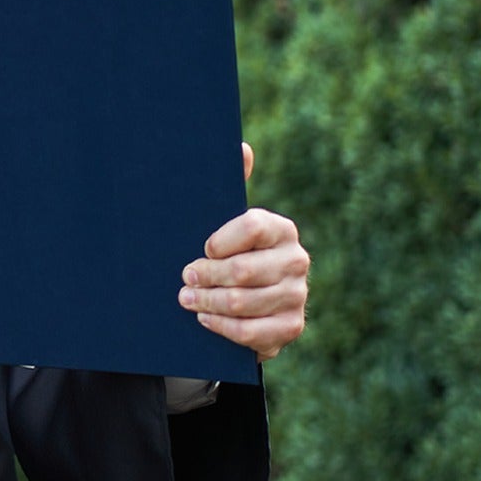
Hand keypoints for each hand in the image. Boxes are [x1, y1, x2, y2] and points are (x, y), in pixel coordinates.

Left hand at [178, 143, 308, 361]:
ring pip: (243, 302)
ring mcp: (296, 296)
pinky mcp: (290, 327)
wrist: (245, 302)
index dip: (220, 240)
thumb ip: (231, 185)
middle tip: (184, 278)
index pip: (251, 226)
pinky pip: (251, 332)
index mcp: (281, 229)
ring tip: (186, 299)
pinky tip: (205, 319)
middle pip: (243, 270)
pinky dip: (222, 327)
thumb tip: (241, 147)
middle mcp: (296, 260)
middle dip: (205, 276)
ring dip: (207, 302)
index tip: (201, 248)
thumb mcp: (224, 221)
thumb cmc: (227, 253)